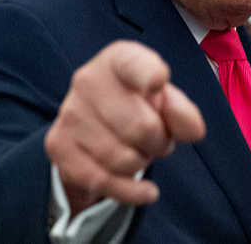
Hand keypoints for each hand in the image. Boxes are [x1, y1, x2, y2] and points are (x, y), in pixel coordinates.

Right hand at [44, 40, 205, 215]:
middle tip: (157, 141)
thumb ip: (183, 113)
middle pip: (141, 127)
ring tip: (138, 152)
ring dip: (142, 164)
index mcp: (117, 59)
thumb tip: (192, 129)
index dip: (151, 77)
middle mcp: (87, 80)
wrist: (91, 128)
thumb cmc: (135, 107)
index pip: (135, 65)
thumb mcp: (164, 103)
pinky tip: (146, 190)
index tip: (157, 85)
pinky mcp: (58, 145)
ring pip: (124, 159)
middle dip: (159, 143)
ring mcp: (70, 113)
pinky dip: (131, 192)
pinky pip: (103, 181)